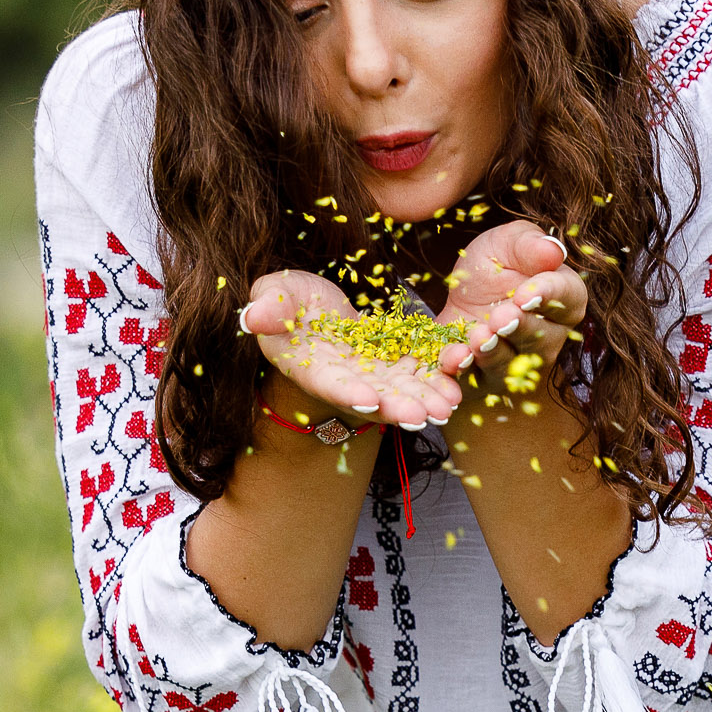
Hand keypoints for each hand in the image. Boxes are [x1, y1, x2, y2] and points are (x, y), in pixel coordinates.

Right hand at [239, 270, 466, 430]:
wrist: (313, 306)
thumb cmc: (286, 300)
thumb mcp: (274, 295)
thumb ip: (269, 307)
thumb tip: (253, 316)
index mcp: (309, 366)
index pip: (328, 382)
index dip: (347, 392)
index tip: (369, 400)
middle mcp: (344, 378)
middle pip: (372, 396)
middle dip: (397, 407)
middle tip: (422, 416)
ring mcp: (371, 372)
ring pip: (400, 389)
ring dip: (424, 400)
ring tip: (448, 406)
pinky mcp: (395, 359)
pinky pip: (419, 370)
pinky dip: (437, 378)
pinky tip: (459, 384)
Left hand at [440, 221, 587, 376]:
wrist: (459, 293)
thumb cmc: (494, 265)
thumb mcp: (506, 243)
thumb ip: (529, 244)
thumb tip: (553, 251)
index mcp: (563, 300)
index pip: (567, 298)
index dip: (548, 295)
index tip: (525, 293)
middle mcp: (547, 338)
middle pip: (540, 338)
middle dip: (519, 328)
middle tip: (501, 318)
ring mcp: (517, 363)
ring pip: (510, 364)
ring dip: (493, 353)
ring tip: (478, 337)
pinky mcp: (484, 378)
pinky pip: (476, 380)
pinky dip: (463, 371)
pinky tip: (455, 359)